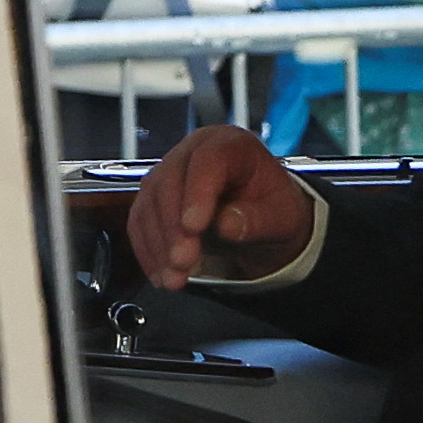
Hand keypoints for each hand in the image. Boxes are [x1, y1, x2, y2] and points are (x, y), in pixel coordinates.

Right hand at [127, 125, 313, 290]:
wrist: (261, 217)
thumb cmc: (273, 207)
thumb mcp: (283, 216)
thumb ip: (259, 220)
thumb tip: (228, 224)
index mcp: (232, 145)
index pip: (208, 161)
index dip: (197, 193)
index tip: (195, 227)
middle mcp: (195, 152)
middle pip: (170, 182)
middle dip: (173, 227)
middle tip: (183, 261)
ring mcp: (169, 173)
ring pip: (149, 204)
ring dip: (158, 245)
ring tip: (174, 277)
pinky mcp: (153, 198)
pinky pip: (140, 222)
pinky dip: (148, 251)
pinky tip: (161, 274)